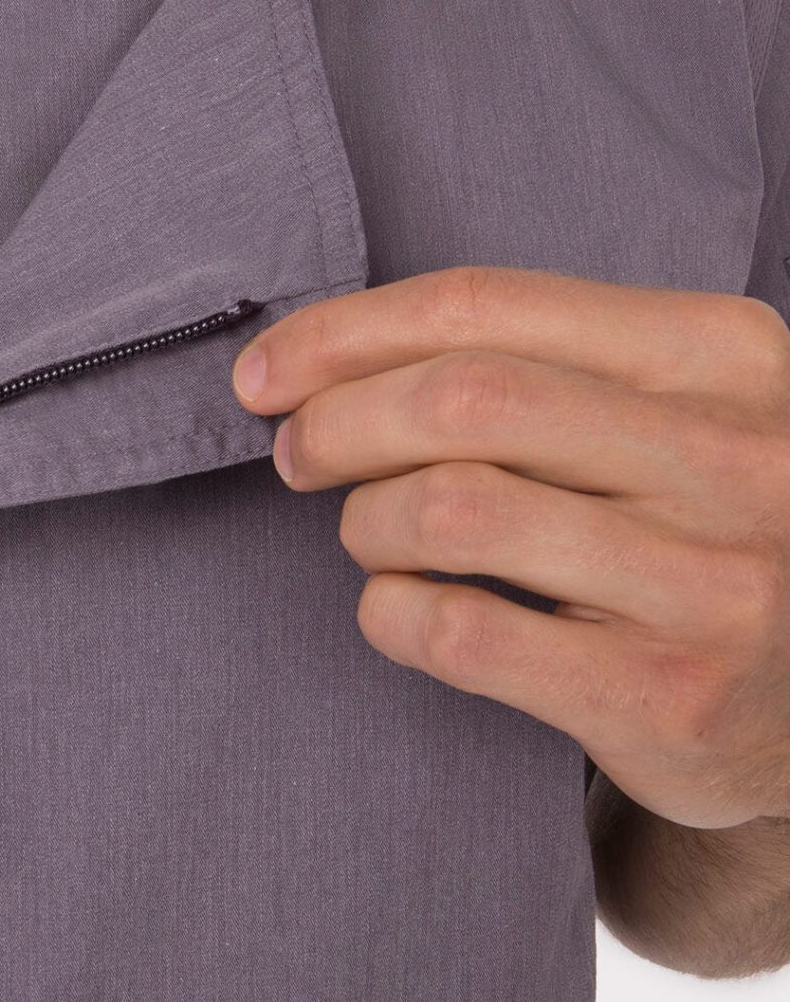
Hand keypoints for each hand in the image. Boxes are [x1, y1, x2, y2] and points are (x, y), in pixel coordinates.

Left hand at [231, 267, 789, 834]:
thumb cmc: (712, 531)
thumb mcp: (681, 410)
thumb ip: (547, 364)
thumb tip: (326, 357)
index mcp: (724, 353)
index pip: (489, 306)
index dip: (348, 334)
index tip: (268, 372)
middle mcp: (732, 458)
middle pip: (463, 399)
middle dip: (340, 422)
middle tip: (299, 455)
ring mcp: (706, 583)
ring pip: (453, 511)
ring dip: (368, 522)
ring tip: (373, 538)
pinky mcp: (665, 695)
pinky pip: (463, 633)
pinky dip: (391, 615)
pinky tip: (400, 611)